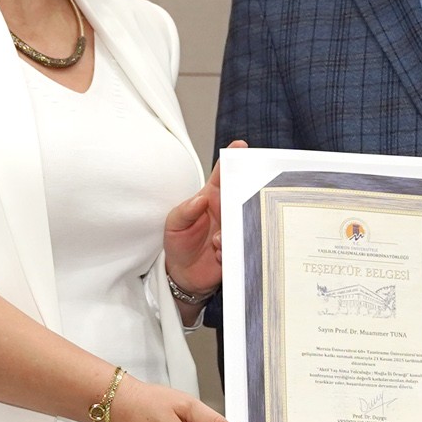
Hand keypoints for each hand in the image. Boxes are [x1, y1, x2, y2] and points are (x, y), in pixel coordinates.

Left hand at [162, 140, 246, 296]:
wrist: (184, 275)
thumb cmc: (178, 243)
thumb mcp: (174, 224)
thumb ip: (185, 211)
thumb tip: (200, 199)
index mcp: (210, 198)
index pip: (222, 175)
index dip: (232, 159)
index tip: (241, 146)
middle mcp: (226, 211)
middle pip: (242, 194)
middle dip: (247, 192)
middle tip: (246, 195)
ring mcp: (234, 229)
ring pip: (245, 220)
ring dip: (233, 229)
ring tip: (216, 241)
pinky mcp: (238, 248)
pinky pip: (243, 244)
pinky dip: (230, 248)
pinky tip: (218, 254)